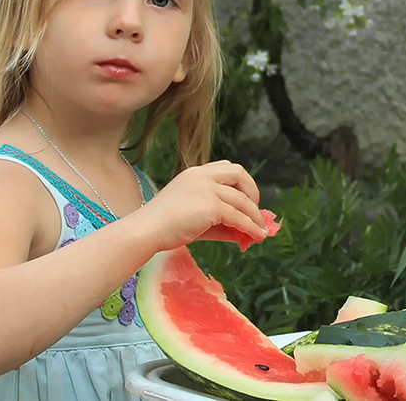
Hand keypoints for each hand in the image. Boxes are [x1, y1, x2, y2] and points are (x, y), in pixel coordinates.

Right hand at [136, 160, 264, 251]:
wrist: (145, 231)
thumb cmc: (164, 227)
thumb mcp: (195, 218)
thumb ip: (220, 222)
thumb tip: (246, 233)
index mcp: (194, 173)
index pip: (226, 168)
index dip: (241, 183)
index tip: (246, 200)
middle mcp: (202, 175)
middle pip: (239, 173)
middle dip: (252, 191)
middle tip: (256, 211)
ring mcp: (207, 188)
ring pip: (242, 200)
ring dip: (255, 217)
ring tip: (261, 232)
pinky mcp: (211, 205)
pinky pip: (238, 217)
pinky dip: (250, 227)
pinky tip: (254, 237)